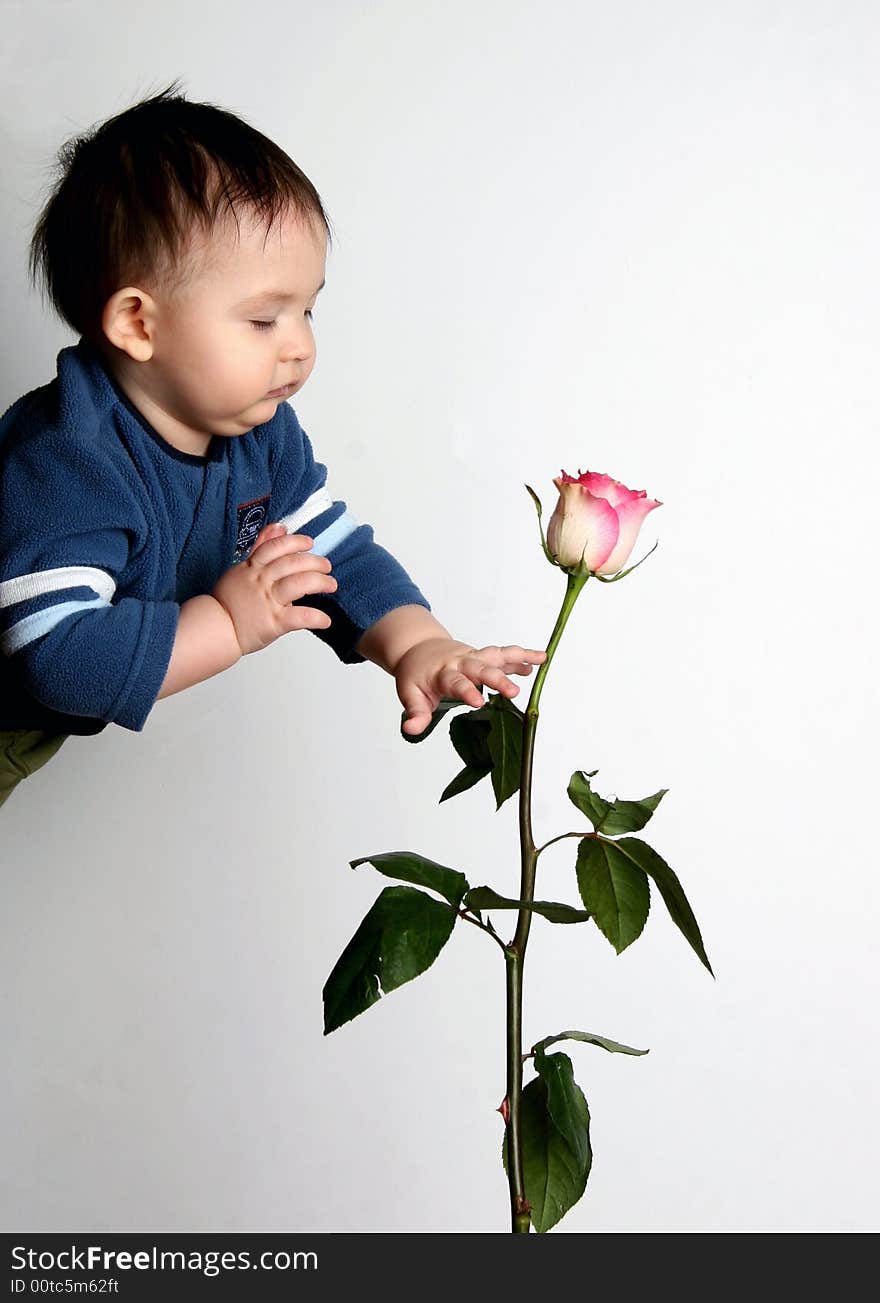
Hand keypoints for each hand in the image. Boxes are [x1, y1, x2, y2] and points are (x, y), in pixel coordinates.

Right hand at [211, 522, 337, 654]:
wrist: (214, 629)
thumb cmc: (228, 601)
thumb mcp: (241, 568)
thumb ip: (261, 548)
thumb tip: (278, 527)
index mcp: (252, 567)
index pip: (277, 547)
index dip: (296, 543)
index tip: (309, 543)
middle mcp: (261, 581)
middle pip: (292, 563)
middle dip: (314, 562)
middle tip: (326, 566)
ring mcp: (267, 601)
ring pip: (299, 584)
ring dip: (320, 582)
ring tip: (331, 585)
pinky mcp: (273, 623)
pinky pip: (299, 617)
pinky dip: (316, 618)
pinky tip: (325, 620)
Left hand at [394, 637, 547, 734]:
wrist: (418, 648)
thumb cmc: (416, 674)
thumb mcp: (410, 693)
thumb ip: (415, 712)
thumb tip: (411, 729)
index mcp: (443, 673)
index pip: (456, 682)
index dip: (467, 691)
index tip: (479, 702)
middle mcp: (461, 662)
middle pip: (481, 668)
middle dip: (497, 678)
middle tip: (513, 692)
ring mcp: (474, 657)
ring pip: (496, 656)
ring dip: (516, 659)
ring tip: (537, 664)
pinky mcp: (483, 656)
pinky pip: (505, 654)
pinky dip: (522, 655)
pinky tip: (541, 659)